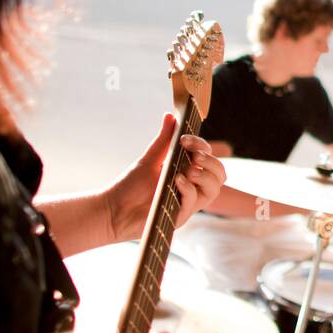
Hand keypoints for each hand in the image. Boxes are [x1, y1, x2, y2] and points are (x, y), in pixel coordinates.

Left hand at [107, 114, 226, 240]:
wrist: (113, 210)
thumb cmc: (130, 186)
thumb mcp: (149, 159)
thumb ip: (163, 140)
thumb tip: (171, 116)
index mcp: (186, 172)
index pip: (208, 157)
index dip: (202, 146)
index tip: (185, 140)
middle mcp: (191, 187)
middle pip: (219, 174)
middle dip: (212, 161)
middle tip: (195, 155)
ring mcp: (187, 202)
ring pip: (214, 189)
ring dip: (205, 175)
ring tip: (190, 169)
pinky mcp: (180, 216)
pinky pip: (194, 201)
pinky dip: (188, 188)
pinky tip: (177, 180)